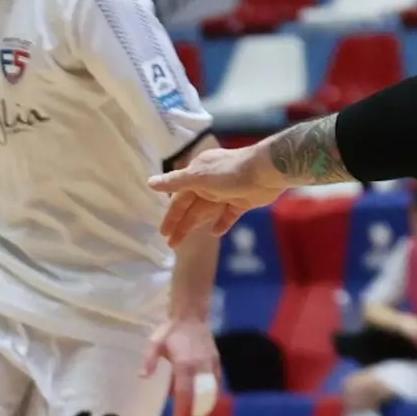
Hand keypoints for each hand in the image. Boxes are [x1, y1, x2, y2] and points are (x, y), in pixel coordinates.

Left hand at [147, 316, 221, 415]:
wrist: (191, 316)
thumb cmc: (170, 330)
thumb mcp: (155, 343)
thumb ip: (149, 360)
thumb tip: (142, 377)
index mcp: (184, 364)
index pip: (184, 391)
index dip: (182, 407)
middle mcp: (200, 366)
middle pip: (201, 394)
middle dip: (198, 410)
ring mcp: (211, 363)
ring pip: (212, 388)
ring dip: (208, 403)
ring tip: (202, 415)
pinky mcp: (217, 360)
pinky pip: (217, 380)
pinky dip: (215, 391)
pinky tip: (210, 399)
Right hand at [148, 142, 293, 244]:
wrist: (266, 171)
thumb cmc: (230, 172)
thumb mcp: (198, 176)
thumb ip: (175, 182)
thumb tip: (150, 183)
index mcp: (197, 174)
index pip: (179, 198)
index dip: (171, 215)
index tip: (164, 232)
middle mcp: (209, 183)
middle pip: (191, 208)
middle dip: (181, 225)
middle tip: (171, 244)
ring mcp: (226, 193)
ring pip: (207, 212)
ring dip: (196, 226)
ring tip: (186, 243)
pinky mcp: (242, 201)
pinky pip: (228, 215)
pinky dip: (222, 223)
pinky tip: (215, 232)